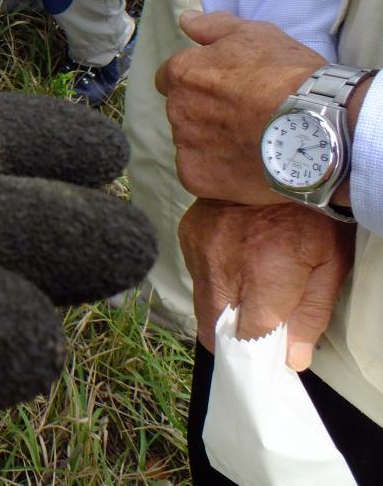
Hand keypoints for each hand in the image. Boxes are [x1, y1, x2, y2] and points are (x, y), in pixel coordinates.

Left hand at [156, 10, 325, 203]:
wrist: (316, 126)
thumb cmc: (285, 74)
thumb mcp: (254, 34)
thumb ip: (212, 27)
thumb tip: (185, 20)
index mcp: (181, 73)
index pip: (170, 77)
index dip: (196, 81)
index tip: (222, 88)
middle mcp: (175, 109)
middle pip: (182, 110)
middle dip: (204, 111)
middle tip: (243, 114)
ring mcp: (184, 145)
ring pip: (191, 142)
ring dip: (211, 141)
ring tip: (250, 140)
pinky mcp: (196, 177)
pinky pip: (199, 172)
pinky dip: (217, 170)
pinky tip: (246, 163)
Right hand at [179, 199, 353, 369]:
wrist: (280, 158)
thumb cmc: (316, 215)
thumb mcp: (331, 265)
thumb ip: (311, 315)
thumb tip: (291, 359)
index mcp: (264, 275)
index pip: (247, 338)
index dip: (259, 350)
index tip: (271, 351)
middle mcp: (222, 265)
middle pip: (213, 327)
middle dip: (233, 335)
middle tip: (255, 324)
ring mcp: (198, 248)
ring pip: (202, 301)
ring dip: (223, 302)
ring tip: (249, 281)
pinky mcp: (187, 234)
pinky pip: (195, 273)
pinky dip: (214, 275)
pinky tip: (235, 257)